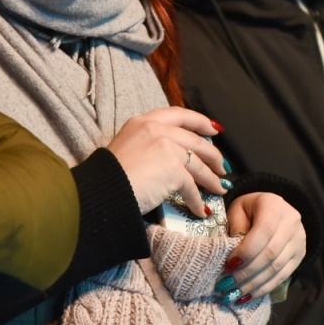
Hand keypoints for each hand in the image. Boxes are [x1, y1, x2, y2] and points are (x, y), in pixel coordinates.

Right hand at [107, 107, 226, 216]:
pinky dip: (197, 200)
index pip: (179, 115)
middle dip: (213, 156)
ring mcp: (166, 147)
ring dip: (211, 179)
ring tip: (219, 189)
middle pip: (195, 141)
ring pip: (198, 164)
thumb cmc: (108, 176)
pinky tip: (199, 209)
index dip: (199, 121)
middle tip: (222, 166)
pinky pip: (191, 186)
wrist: (101, 191)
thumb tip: (172, 156)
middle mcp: (156, 129)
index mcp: (143, 121)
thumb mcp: (127, 146)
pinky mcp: (173, 168)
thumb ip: (148, 143)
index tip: (214, 129)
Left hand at [220, 193, 306, 299]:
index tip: (228, 266)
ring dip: (253, 284)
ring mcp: (299, 240)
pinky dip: (264, 288)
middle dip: (246, 272)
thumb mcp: (237, 210)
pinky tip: (247, 296)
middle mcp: (292, 221)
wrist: (272, 210)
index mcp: (274, 205)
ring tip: (233, 295)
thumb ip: (236, 228)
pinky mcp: (300, 256)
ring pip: (277, 268)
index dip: (246, 251)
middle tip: (226, 285)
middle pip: (271, 253)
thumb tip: (233, 258)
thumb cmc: (249, 210)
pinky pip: (282, 276)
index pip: (264, 231)